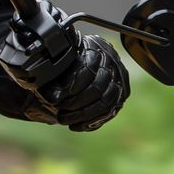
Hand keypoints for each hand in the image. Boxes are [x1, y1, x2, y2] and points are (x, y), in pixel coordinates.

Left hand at [2, 31, 129, 131]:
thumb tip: (54, 98)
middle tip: (59, 112)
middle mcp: (111, 62)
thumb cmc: (62, 67)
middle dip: (76, 104)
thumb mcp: (54, 69)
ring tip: (63, 119)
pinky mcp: (120, 95)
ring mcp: (119, 79)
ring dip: (82, 116)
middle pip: (98, 88)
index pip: (88, 69)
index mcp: (95, 47)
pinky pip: (109, 112)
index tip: (56, 99)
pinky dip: (90, 122)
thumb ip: (53, 80)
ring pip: (105, 103)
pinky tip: (75, 126)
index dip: (72, 87)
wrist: (74, 69)